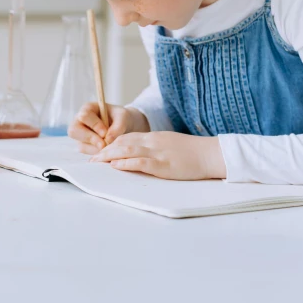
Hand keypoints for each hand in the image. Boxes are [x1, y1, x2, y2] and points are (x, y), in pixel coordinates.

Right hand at [69, 103, 149, 154]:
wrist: (124, 126)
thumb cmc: (121, 117)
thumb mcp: (123, 117)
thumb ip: (117, 126)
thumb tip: (108, 139)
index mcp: (88, 108)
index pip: (84, 116)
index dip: (94, 125)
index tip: (105, 132)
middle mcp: (80, 121)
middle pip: (74, 131)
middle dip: (90, 139)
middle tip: (104, 144)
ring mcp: (81, 135)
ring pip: (81, 145)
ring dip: (96, 149)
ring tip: (110, 147)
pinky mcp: (85, 146)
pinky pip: (87, 153)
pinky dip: (98, 154)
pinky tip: (108, 151)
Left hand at [90, 131, 226, 179]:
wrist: (210, 154)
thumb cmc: (193, 152)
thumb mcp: (171, 144)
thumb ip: (156, 146)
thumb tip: (142, 153)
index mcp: (155, 136)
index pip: (127, 136)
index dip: (112, 143)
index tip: (100, 150)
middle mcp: (153, 141)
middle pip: (123, 142)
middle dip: (105, 150)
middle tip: (92, 158)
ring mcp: (158, 152)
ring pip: (127, 150)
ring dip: (109, 156)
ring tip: (97, 161)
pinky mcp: (163, 165)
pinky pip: (140, 162)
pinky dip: (125, 163)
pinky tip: (115, 165)